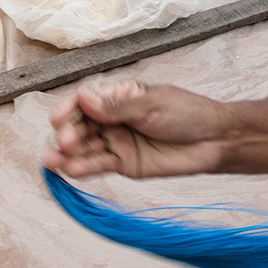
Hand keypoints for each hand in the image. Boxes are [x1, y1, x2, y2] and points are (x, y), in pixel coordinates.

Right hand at [43, 80, 238, 179]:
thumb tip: (83, 97)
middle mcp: (113, 119)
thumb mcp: (152, 105)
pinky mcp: (124, 164)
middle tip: (64, 142)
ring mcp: (117, 142)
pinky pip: (99, 165)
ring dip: (68, 154)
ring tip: (53, 162)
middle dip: (69, 134)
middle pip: (82, 126)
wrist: (214, 140)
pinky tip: (70, 170)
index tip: (57, 118)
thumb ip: (117, 107)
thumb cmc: (187, 113)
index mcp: (120, 97)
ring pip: (86, 147)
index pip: (87, 101)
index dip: (70, 109)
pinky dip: (84, 168)